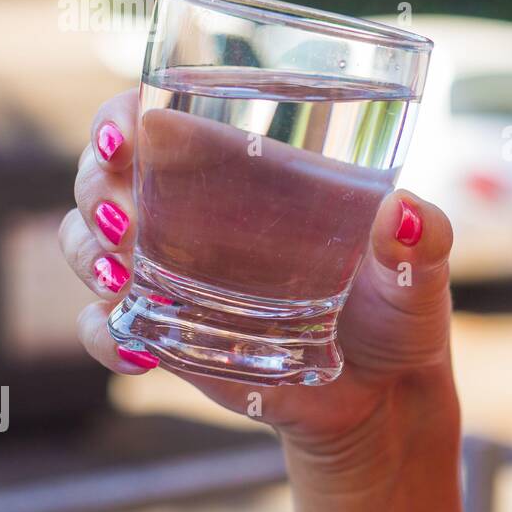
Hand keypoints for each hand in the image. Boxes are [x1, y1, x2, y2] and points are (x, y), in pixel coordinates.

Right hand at [59, 89, 457, 464]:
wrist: (385, 395)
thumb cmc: (400, 307)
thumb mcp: (422, 266)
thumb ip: (424, 238)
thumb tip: (404, 214)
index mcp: (249, 172)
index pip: (163, 118)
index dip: (122, 116)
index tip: (124, 133)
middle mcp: (198, 213)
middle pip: (107, 175)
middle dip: (93, 183)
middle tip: (123, 215)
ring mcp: (175, 275)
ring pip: (90, 243)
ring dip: (88, 252)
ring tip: (122, 274)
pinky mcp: (171, 335)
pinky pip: (108, 329)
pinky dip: (104, 336)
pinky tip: (138, 349)